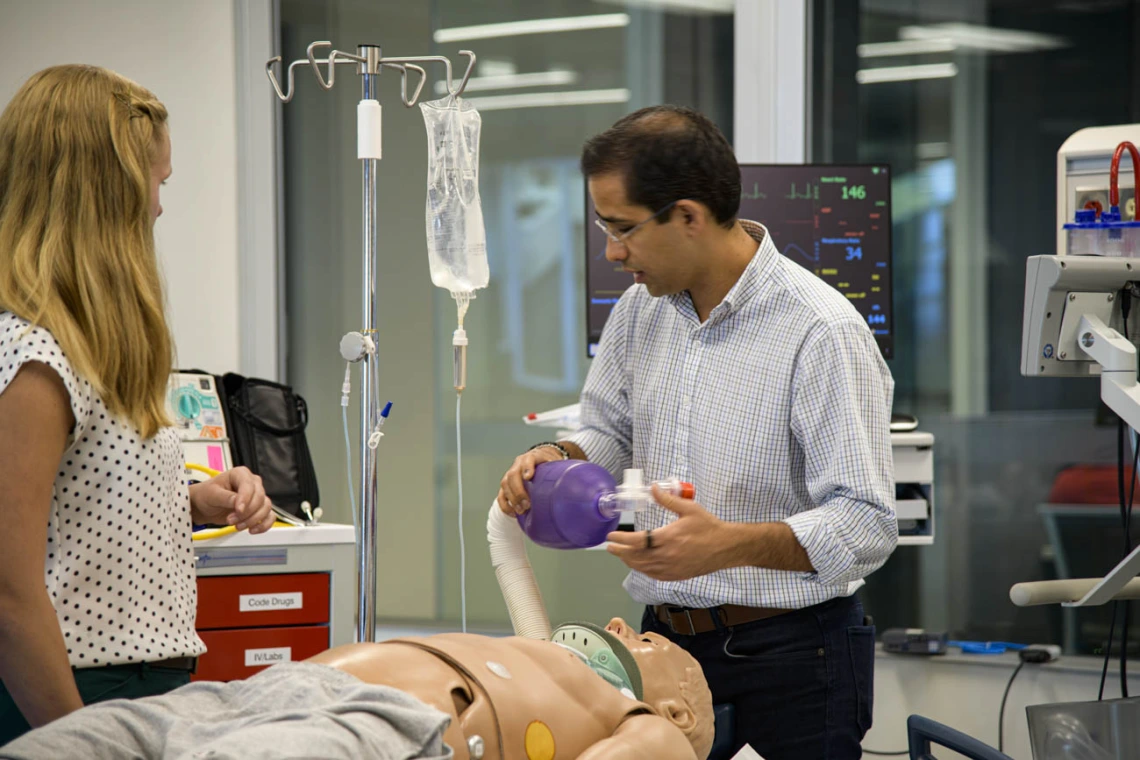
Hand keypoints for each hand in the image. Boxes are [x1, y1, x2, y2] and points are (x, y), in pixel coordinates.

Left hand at [189, 467, 274, 533]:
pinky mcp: (259, 508)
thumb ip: (226, 497)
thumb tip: (238, 503)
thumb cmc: (207, 495)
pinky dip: (264, 525)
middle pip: (260, 498)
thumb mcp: (212, 494)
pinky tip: (252, 530)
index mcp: (240, 474)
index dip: (245, 499)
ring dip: (253, 520)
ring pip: (266, 508)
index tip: (238, 511)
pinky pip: (270, 516)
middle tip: (231, 520)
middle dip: (246, 512)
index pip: (249, 486)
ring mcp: (257, 496)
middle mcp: (252, 483)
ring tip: (237, 526)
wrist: (204, 506)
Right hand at [497, 446, 564, 515]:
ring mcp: (510, 474)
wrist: (539, 460)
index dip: (527, 467)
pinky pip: (501, 495)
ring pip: (505, 484)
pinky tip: (514, 513)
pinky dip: (505, 505)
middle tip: (527, 504)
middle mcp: (518, 464)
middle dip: (519, 491)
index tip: (528, 477)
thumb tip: (574, 485)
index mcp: (532, 457)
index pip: (528, 460)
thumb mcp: (557, 465)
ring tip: (521, 511)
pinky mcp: (506, 485)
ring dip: (512, 499)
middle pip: (513, 475)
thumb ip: (562, 471)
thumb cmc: (550, 465)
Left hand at [606, 485, 728, 580]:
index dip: (622, 538)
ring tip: (621, 555)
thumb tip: (653, 488)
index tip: (611, 536)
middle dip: (620, 552)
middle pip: (636, 556)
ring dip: (630, 561)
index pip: (637, 540)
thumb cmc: (709, 526)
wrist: (727, 547)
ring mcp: (672, 568)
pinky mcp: (678, 575)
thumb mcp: (689, 508)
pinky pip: (655, 575)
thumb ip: (668, 500)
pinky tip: (640, 566)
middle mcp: (667, 555)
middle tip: (610, 547)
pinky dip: (644, 570)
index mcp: (668, 537)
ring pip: (644, 568)